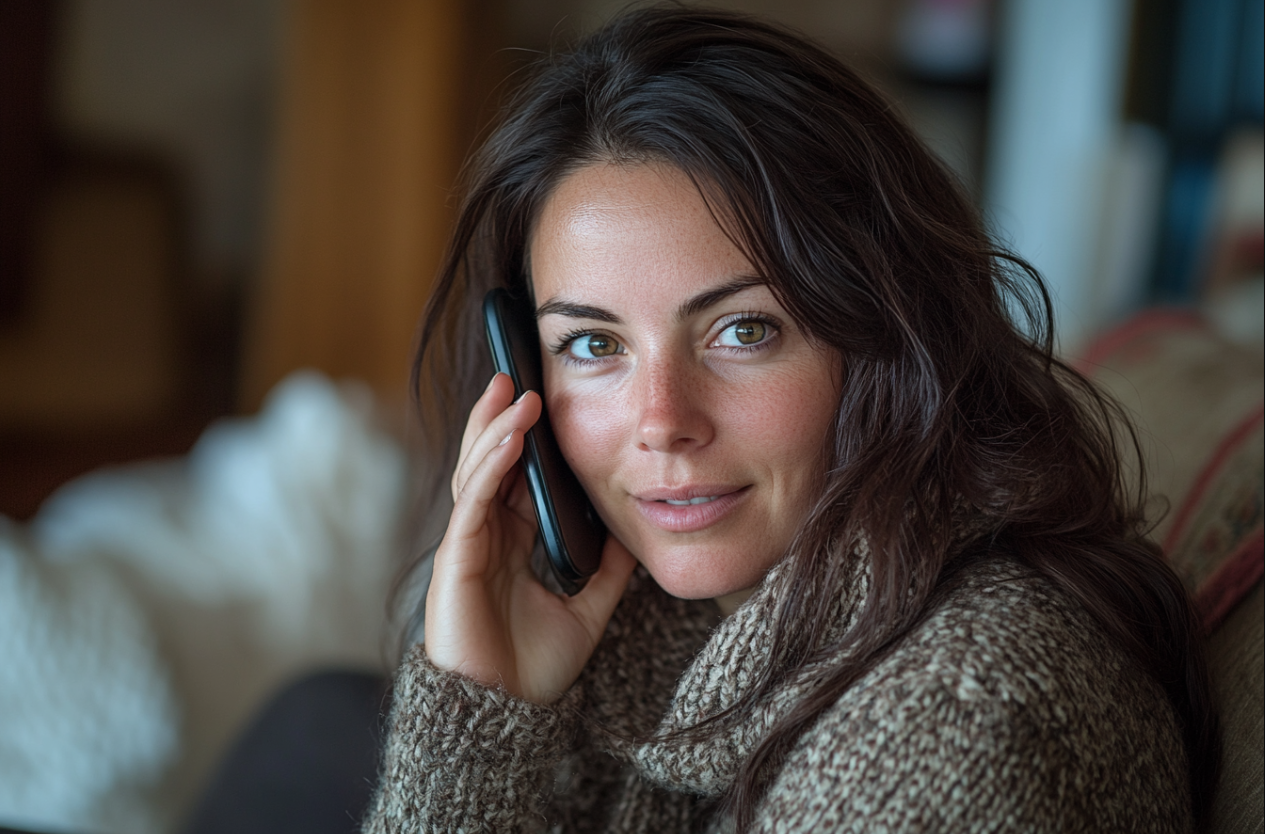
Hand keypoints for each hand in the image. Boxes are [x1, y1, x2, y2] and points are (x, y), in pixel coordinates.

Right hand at [424, 373, 636, 703]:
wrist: (507, 717)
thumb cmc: (534, 669)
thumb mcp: (588, 609)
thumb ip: (607, 571)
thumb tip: (632, 534)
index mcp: (510, 544)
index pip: (514, 477)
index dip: (524, 438)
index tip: (541, 398)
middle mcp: (484, 538)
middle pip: (487, 463)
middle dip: (498, 417)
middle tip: (514, 373)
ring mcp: (466, 547)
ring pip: (476, 473)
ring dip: (494, 429)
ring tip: (514, 391)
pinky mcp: (455, 562)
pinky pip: (472, 503)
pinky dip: (490, 467)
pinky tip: (509, 440)